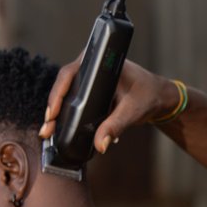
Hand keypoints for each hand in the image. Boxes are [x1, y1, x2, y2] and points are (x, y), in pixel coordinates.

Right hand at [40, 57, 180, 153]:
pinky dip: (68, 116)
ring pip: (67, 95)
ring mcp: (90, 79)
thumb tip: (100, 145)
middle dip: (53, 108)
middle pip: (64, 85)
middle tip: (47, 129)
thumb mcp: (133, 111)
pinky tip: (60, 131)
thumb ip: (116, 126)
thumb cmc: (149, 96)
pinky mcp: (92, 91)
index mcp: (101, 62)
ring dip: (57, 114)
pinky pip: (75, 101)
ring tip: (49, 133)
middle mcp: (92, 67)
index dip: (57, 92)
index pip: (70, 73)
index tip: (52, 112)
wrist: (159, 97)